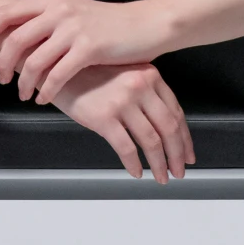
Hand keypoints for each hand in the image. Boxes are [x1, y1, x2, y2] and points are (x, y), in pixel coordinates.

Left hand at [0, 0, 164, 106]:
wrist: (147, 24)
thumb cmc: (111, 23)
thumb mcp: (74, 13)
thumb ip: (48, 21)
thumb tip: (20, 38)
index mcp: (51, 1)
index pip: (5, 13)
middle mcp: (58, 11)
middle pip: (14, 39)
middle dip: (3, 64)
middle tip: (2, 79)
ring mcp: (73, 29)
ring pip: (34, 61)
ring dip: (24, 82)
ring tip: (24, 94)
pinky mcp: (89, 47)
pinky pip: (57, 75)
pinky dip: (46, 91)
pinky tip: (45, 98)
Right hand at [41, 60, 196, 182]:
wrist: (56, 67)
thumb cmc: (88, 73)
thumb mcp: (123, 73)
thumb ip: (144, 92)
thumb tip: (163, 127)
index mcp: (150, 75)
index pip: (176, 112)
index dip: (184, 138)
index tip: (186, 154)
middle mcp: (140, 86)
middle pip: (169, 128)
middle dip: (176, 155)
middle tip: (178, 171)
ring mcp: (122, 101)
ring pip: (151, 141)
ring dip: (159, 164)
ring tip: (161, 177)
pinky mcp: (104, 117)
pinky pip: (126, 148)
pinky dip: (134, 164)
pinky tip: (136, 172)